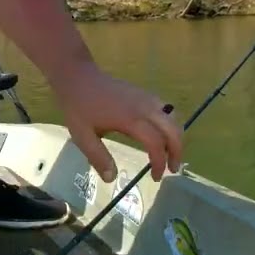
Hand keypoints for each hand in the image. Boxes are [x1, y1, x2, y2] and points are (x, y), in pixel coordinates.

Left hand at [52, 66, 182, 183]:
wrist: (77, 76)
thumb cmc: (78, 106)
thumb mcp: (82, 136)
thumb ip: (98, 157)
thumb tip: (112, 178)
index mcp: (130, 119)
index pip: (156, 143)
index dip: (160, 162)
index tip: (155, 177)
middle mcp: (144, 107)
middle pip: (173, 130)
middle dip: (177, 151)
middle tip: (173, 168)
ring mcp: (145, 98)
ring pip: (172, 118)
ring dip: (175, 137)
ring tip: (169, 154)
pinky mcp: (143, 93)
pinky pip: (165, 110)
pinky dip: (169, 124)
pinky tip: (160, 135)